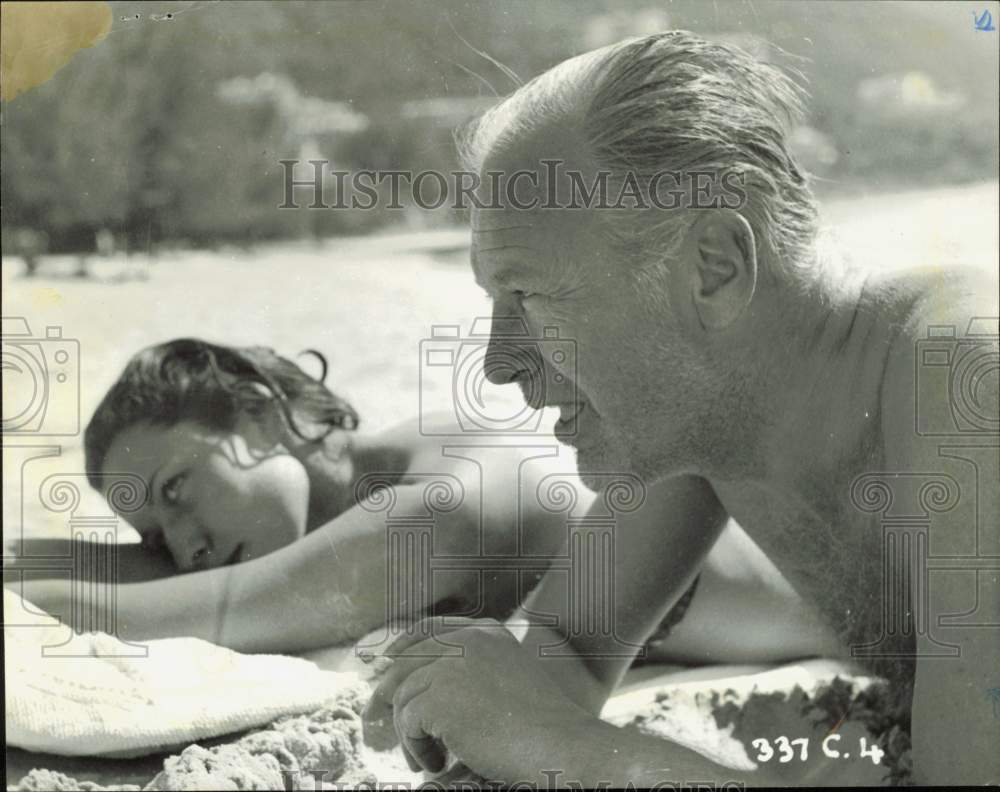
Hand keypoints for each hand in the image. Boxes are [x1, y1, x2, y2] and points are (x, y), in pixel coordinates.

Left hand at [362, 616, 595, 782]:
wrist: (560, 746)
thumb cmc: (542, 728)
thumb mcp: (509, 681)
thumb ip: (473, 671)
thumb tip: (420, 687)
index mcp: (486, 631)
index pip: (430, 629)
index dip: (404, 646)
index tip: (386, 663)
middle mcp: (467, 639)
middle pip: (407, 661)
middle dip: (390, 693)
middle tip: (380, 722)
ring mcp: (452, 665)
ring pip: (405, 698)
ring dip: (411, 734)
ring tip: (427, 761)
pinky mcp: (439, 697)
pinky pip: (408, 724)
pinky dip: (416, 749)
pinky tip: (437, 765)